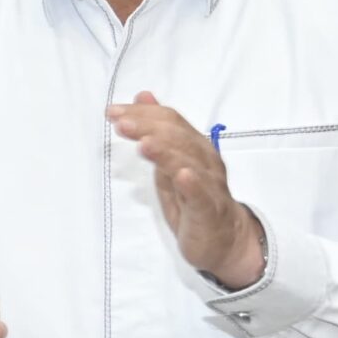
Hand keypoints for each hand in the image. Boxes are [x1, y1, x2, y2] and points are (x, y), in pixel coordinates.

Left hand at [108, 93, 266, 286]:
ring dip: (166, 151)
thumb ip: (158, 130)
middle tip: (121, 123)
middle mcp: (205, 161)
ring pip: (190, 162)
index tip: (113, 111)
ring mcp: (209, 185)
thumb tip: (142, 97)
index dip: (142, 114)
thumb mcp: (170, 161)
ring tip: (144, 143)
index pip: (170, 121)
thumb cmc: (193, 198)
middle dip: (148, 127)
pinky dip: (193, 184)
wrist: (225, 240)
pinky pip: (202, 195)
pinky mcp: (209, 211)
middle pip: (179, 137)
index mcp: (194, 147)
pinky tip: (182, 175)